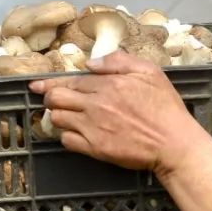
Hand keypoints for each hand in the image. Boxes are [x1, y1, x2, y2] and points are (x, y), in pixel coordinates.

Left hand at [29, 51, 211, 176]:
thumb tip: (91, 63)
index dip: (51, 83)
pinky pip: (67, 141)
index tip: (37, 85)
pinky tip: (77, 135)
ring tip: (67, 117)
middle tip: (55, 101)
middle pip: (56, 98)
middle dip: (51, 98)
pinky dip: (67, 137)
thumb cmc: (166, 108)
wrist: (174, 144)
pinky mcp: (96, 149)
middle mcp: (96, 105)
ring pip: (58, 119)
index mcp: (108, 84)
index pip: (70, 81)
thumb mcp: (150, 73)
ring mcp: (94, 128)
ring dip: (59, 117)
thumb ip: (120, 61)